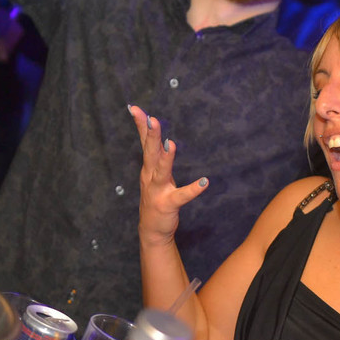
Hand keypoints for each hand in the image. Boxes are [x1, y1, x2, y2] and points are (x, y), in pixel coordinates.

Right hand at [131, 105, 207, 246]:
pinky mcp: (168, 204)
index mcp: (148, 168)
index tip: (135, 108)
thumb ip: (157, 157)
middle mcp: (150, 177)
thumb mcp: (154, 175)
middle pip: (150, 152)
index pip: (144, 143)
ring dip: (166, 157)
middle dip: (150, 135)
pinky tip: (204, 182)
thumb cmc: (156, 199)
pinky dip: (193, 189)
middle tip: (152, 118)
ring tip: (171, 143)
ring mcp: (158, 191)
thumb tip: (161, 137)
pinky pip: (182, 196)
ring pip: (161, 171)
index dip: (141, 126)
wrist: (152, 230)